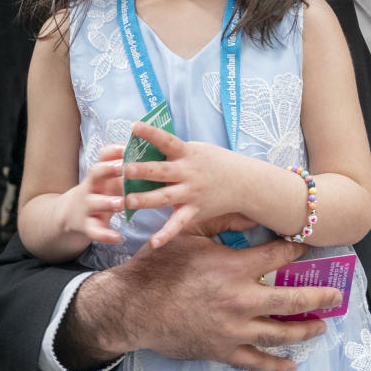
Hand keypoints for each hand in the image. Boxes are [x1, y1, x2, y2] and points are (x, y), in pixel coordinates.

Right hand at [57, 144, 125, 245]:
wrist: (71, 214)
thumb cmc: (101, 191)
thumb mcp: (109, 177)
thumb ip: (127, 167)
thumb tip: (154, 149)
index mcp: (101, 172)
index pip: (103, 155)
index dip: (114, 150)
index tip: (127, 145)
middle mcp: (92, 185)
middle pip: (95, 173)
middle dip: (108, 170)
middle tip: (122, 168)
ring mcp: (87, 205)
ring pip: (95, 202)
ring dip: (108, 203)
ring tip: (121, 204)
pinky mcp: (87, 225)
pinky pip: (95, 231)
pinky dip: (105, 235)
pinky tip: (118, 238)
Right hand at [60, 227, 341, 370]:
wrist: (132, 307)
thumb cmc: (159, 267)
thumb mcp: (190, 234)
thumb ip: (223, 222)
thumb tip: (251, 211)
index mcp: (235, 268)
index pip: (278, 257)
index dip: (296, 251)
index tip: (307, 249)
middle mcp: (241, 299)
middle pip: (291, 299)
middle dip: (318, 297)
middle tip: (336, 295)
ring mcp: (234, 329)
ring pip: (279, 332)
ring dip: (304, 329)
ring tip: (321, 326)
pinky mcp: (222, 350)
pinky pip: (254, 361)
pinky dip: (275, 365)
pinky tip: (291, 366)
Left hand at [120, 122, 247, 248]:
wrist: (244, 182)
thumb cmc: (215, 162)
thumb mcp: (197, 150)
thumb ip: (173, 151)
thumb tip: (143, 147)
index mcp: (187, 153)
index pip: (167, 140)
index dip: (151, 133)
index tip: (135, 127)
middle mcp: (188, 173)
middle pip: (162, 171)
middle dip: (144, 170)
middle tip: (126, 169)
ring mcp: (191, 193)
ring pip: (165, 197)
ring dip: (147, 199)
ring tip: (128, 200)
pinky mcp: (195, 210)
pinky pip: (179, 223)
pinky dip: (167, 234)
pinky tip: (153, 243)